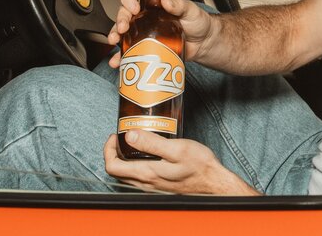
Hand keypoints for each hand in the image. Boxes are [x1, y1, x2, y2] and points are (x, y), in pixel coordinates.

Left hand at [103, 132, 259, 194]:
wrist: (214, 184)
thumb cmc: (200, 167)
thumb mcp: (177, 149)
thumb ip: (151, 143)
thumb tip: (130, 135)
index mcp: (146, 173)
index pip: (112, 166)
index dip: (108, 150)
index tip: (115, 136)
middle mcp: (146, 183)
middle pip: (117, 171)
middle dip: (114, 152)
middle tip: (121, 137)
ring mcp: (152, 186)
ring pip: (127, 175)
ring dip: (124, 159)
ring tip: (133, 142)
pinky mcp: (159, 185)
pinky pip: (139, 176)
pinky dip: (135, 164)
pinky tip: (148, 154)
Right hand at [106, 0, 218, 67]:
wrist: (203, 44)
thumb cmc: (197, 22)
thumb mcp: (191, 9)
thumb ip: (180, 4)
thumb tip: (166, 1)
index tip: (134, 6)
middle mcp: (144, 13)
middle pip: (123, 10)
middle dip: (120, 18)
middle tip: (124, 27)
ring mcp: (142, 29)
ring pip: (121, 29)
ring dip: (115, 34)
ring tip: (115, 40)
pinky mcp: (143, 45)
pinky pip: (128, 49)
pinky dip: (120, 55)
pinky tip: (118, 60)